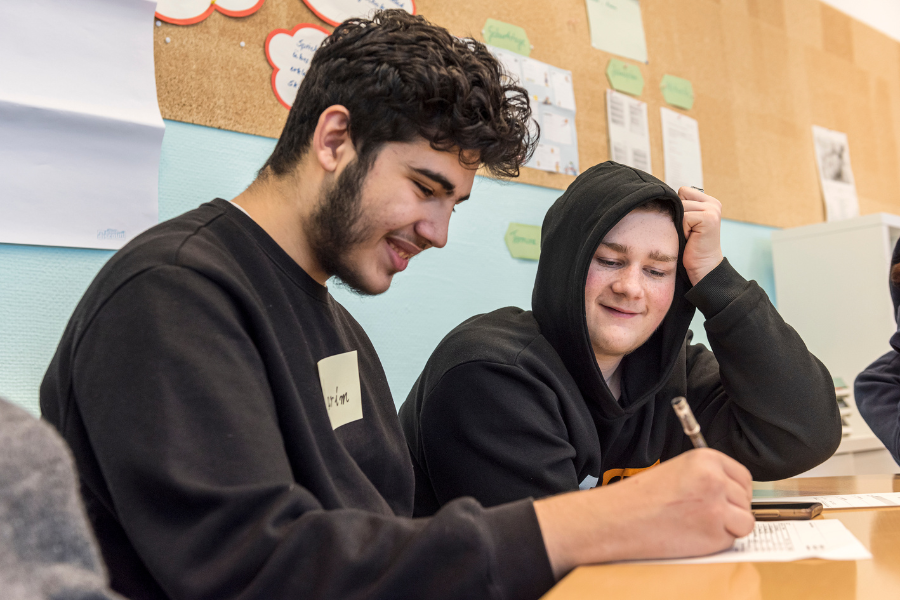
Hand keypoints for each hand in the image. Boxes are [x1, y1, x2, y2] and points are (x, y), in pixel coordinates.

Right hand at [534, 448, 753, 578]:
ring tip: (698, 525)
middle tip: (704, 515)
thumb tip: (732, 491)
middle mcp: (716, 479)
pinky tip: (694, 535)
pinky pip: (731, 540)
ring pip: (745, 521)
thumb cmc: (641, 497)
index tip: (725, 499)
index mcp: (706, 459)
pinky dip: (718, 542)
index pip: (743, 476)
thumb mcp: (678, 470)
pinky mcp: (715, 532)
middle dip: (731, 509)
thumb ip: (707, 476)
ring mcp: (718, 506)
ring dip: (728, 527)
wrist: (620, 517)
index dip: (734, 491)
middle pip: (745, 499)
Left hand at [679, 186, 723, 284]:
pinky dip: (683, 229)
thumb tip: (661, 196)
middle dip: (679, 216)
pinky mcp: (709, 218)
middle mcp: (713, 203)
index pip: (683, 191)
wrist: (702, 267)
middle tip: (688, 231)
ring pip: (681, 207)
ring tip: (689, 235)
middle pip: (680, 197)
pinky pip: (684, 217)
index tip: (686, 224)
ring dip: (680, 223)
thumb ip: (681, 207)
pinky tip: (691, 238)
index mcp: (709, 201)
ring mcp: (713, 210)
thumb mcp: (686, 222)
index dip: (679, 208)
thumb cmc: (689, 246)